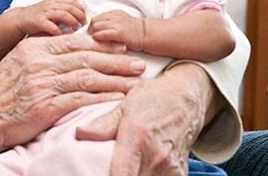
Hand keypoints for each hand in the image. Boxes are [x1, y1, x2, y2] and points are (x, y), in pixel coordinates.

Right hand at [0, 32, 145, 155]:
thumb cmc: (0, 92)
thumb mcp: (18, 61)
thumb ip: (42, 51)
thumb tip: (69, 44)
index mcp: (34, 47)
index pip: (75, 41)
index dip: (102, 43)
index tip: (122, 45)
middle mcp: (39, 61)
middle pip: (87, 57)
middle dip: (117, 59)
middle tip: (138, 63)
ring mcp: (42, 83)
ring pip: (88, 76)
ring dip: (116, 79)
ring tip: (136, 81)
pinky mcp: (45, 106)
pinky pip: (80, 99)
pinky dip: (102, 98)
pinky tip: (117, 98)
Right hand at [12, 0, 86, 35]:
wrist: (19, 19)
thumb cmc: (38, 17)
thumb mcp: (50, 9)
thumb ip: (62, 10)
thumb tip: (80, 14)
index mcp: (54, 2)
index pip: (72, 2)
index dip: (81, 9)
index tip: (85, 17)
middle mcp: (50, 5)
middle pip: (70, 8)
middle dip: (80, 16)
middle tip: (84, 24)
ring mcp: (44, 13)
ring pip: (64, 15)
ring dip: (73, 22)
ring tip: (76, 29)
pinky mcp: (39, 22)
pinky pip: (52, 27)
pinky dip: (60, 32)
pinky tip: (63, 36)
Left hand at [75, 64, 215, 175]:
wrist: (187, 99)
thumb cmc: (153, 98)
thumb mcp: (125, 105)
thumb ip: (103, 124)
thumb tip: (80, 133)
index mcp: (137, 138)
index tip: (93, 174)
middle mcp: (156, 157)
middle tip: (104, 169)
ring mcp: (170, 168)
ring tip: (121, 168)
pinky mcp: (179, 174)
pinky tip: (138, 169)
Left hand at [88, 10, 144, 50]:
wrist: (147, 34)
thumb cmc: (134, 33)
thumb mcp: (121, 23)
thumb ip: (110, 25)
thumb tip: (96, 31)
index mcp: (113, 14)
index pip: (96, 18)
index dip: (92, 27)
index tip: (92, 35)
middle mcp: (114, 16)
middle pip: (94, 21)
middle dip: (90, 31)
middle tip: (92, 40)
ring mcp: (116, 24)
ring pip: (96, 26)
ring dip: (93, 35)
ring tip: (96, 43)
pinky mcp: (119, 32)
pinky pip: (102, 34)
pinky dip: (98, 38)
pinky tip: (100, 44)